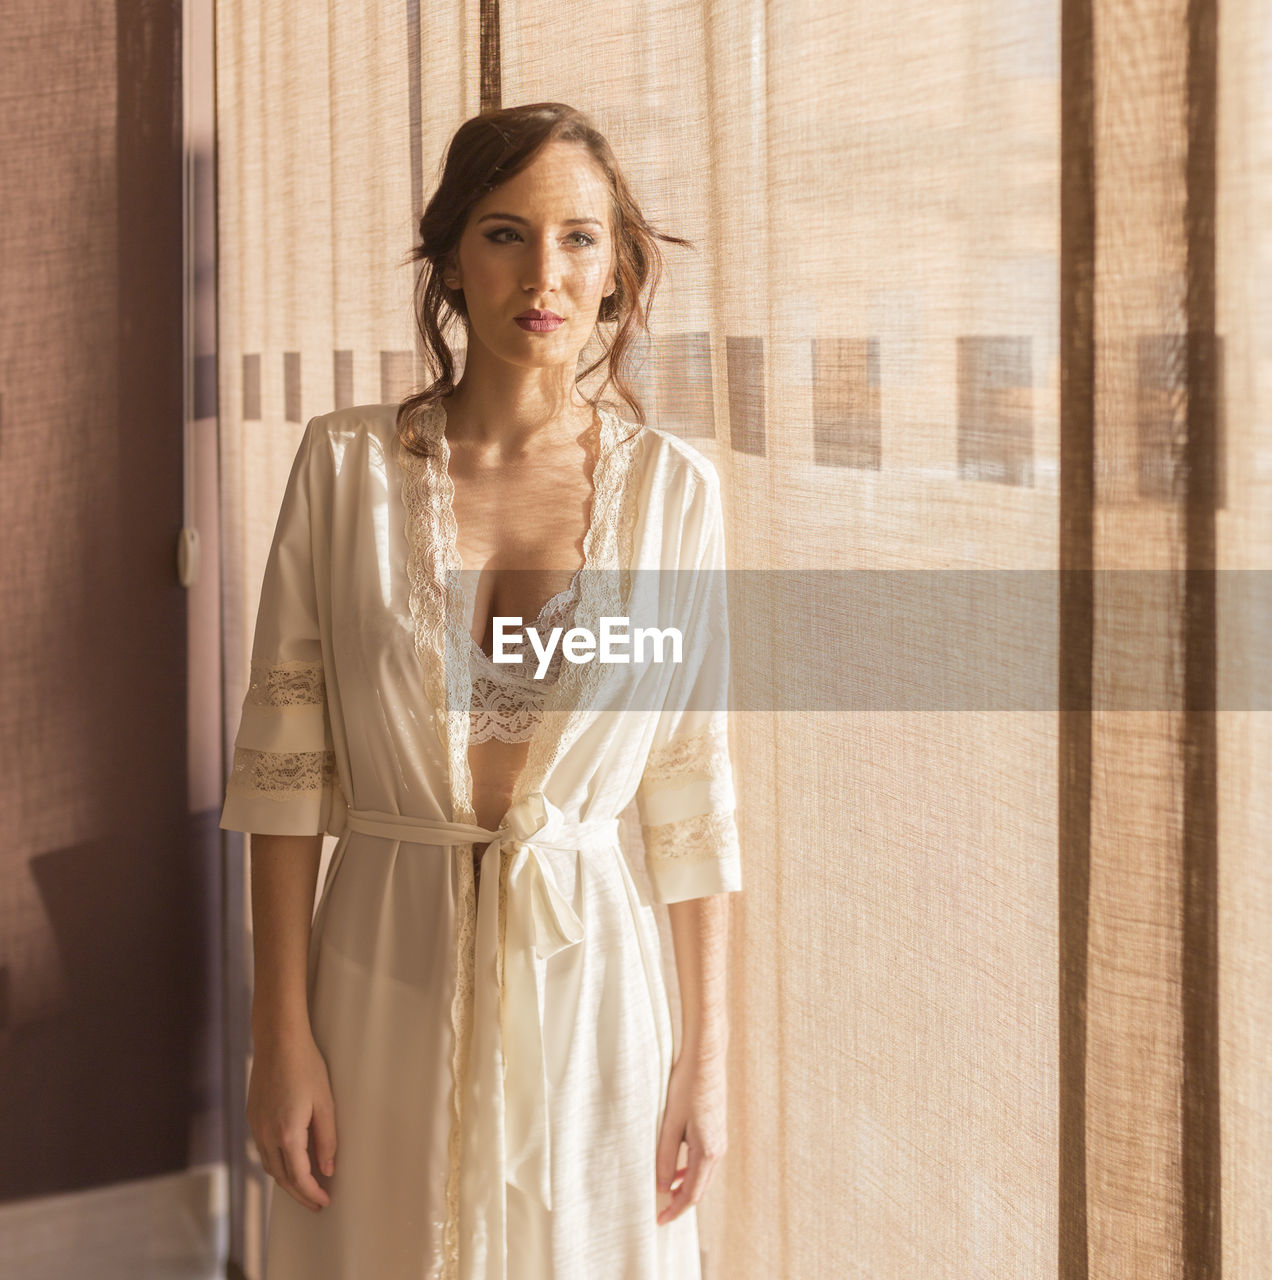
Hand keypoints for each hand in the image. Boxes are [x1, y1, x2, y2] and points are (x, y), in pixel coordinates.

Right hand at [247, 1025, 337, 1212]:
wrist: (278, 1041)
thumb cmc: (306, 1067)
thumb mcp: (325, 1103)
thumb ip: (327, 1139)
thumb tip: (327, 1169)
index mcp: (287, 1134)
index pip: (299, 1177)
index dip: (312, 1193)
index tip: (324, 1202)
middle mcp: (266, 1135)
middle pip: (281, 1178)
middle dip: (299, 1194)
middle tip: (316, 1203)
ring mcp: (256, 1127)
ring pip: (270, 1166)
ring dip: (287, 1181)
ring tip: (305, 1187)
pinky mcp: (252, 1117)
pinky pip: (263, 1151)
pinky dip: (277, 1163)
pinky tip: (289, 1161)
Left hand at [655, 1049, 727, 1225]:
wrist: (706, 1058)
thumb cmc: (687, 1087)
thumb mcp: (670, 1124)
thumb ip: (666, 1157)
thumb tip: (663, 1187)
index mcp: (708, 1151)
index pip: (692, 1194)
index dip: (675, 1210)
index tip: (659, 1220)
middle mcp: (718, 1149)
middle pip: (700, 1187)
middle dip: (681, 1202)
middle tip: (661, 1213)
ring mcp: (720, 1138)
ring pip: (703, 1174)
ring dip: (686, 1186)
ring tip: (666, 1193)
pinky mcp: (717, 1128)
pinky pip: (705, 1159)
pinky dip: (691, 1170)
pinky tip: (678, 1167)